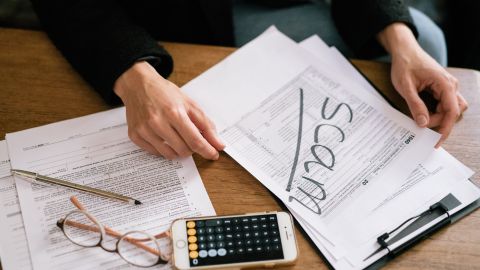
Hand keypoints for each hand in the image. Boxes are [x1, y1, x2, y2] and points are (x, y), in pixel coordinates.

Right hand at [114, 61, 224, 159]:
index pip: (195, 140)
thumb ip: (206, 125)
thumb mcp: (189, 104)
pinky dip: (165, 149)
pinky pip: (156, 153)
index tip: (214, 154)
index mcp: (174, 112)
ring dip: (179, 150)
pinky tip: (165, 137)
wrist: (138, 85)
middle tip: (192, 139)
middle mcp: (157, 122)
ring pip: (170, 155)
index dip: (207, 150)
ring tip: (178, 137)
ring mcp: (145, 130)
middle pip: (184, 150)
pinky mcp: (135, 136)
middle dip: (193, 148)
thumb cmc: (164, 93)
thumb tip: (218, 144)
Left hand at [377, 23, 467, 146]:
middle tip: (421, 127)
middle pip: (452, 112)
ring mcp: (448, 86)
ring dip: (438, 117)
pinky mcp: (442, 87)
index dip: (445, 128)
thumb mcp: (406, 87)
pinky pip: (444, 103)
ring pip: (450, 108)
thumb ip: (415, 105)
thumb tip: (423, 124)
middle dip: (439, 122)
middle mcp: (451, 85)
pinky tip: (424, 114)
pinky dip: (436, 111)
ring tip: (421, 120)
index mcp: (445, 84)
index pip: (451, 111)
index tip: (436, 140)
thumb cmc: (405, 65)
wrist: (405, 51)